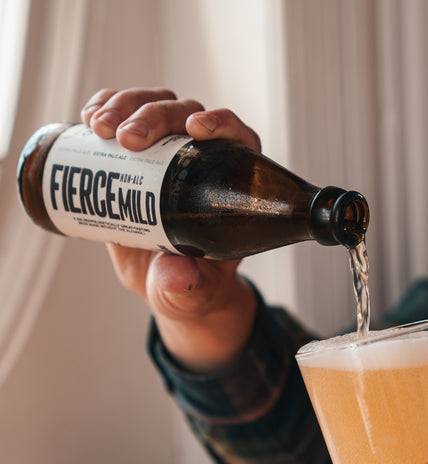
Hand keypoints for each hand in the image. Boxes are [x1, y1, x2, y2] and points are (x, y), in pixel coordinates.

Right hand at [80, 87, 260, 371]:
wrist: (165, 283)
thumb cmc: (194, 285)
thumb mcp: (193, 291)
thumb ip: (188, 286)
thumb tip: (177, 276)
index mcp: (230, 182)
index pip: (235, 137)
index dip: (219, 122)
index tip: (195, 129)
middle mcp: (202, 157)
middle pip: (185, 115)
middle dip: (155, 116)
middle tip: (128, 140)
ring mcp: (166, 150)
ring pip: (151, 105)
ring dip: (125, 106)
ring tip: (99, 130)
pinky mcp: (134, 155)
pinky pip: (121, 117)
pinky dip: (104, 108)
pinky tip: (89, 121)